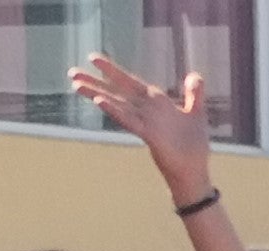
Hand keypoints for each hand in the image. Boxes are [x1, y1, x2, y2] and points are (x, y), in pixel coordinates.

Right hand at [69, 54, 214, 204]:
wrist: (194, 172)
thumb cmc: (194, 146)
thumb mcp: (197, 113)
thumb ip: (194, 94)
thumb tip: (193, 75)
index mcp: (155, 104)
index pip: (130, 83)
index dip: (112, 71)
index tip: (93, 59)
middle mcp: (146, 111)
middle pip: (117, 91)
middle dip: (95, 81)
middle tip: (71, 72)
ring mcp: (145, 122)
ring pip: (117, 104)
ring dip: (96, 93)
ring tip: (76, 85)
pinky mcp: (149, 135)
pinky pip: (129, 120)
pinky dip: (115, 110)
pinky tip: (99, 101)